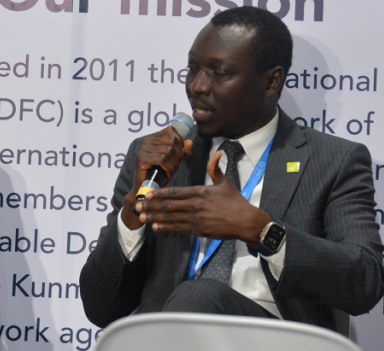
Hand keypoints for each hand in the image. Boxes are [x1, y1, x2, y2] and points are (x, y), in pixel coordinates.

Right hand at [120, 127, 192, 229]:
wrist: (146, 190)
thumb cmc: (159, 175)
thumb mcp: (174, 161)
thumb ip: (183, 151)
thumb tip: (190, 142)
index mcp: (153, 138)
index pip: (171, 130)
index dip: (180, 142)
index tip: (180, 155)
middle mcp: (146, 141)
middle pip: (172, 140)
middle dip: (179, 155)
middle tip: (177, 167)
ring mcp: (142, 149)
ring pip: (168, 150)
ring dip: (175, 163)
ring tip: (173, 172)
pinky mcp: (141, 159)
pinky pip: (162, 159)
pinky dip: (169, 168)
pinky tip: (170, 175)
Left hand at [135, 151, 271, 243]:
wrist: (245, 221)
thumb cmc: (235, 201)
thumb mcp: (225, 182)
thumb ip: (215, 168)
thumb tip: (217, 152)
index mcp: (200, 192)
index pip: (175, 192)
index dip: (160, 194)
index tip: (148, 194)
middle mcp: (196, 205)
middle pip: (169, 205)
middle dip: (152, 206)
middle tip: (138, 205)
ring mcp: (196, 219)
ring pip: (171, 218)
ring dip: (155, 218)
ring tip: (142, 217)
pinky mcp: (199, 230)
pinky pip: (179, 229)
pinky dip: (167, 228)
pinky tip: (156, 228)